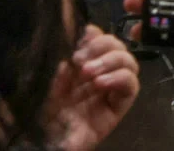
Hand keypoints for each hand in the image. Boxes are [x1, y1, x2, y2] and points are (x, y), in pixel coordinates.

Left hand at [42, 25, 139, 149]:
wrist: (45, 144)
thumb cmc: (41, 115)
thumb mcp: (46, 83)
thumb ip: (59, 63)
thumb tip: (73, 44)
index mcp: (81, 66)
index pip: (98, 39)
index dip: (94, 34)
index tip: (81, 37)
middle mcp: (99, 74)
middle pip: (117, 46)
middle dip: (102, 45)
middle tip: (81, 59)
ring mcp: (110, 90)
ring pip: (129, 62)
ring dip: (111, 60)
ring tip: (89, 73)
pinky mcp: (119, 106)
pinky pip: (132, 86)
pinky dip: (120, 78)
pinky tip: (100, 83)